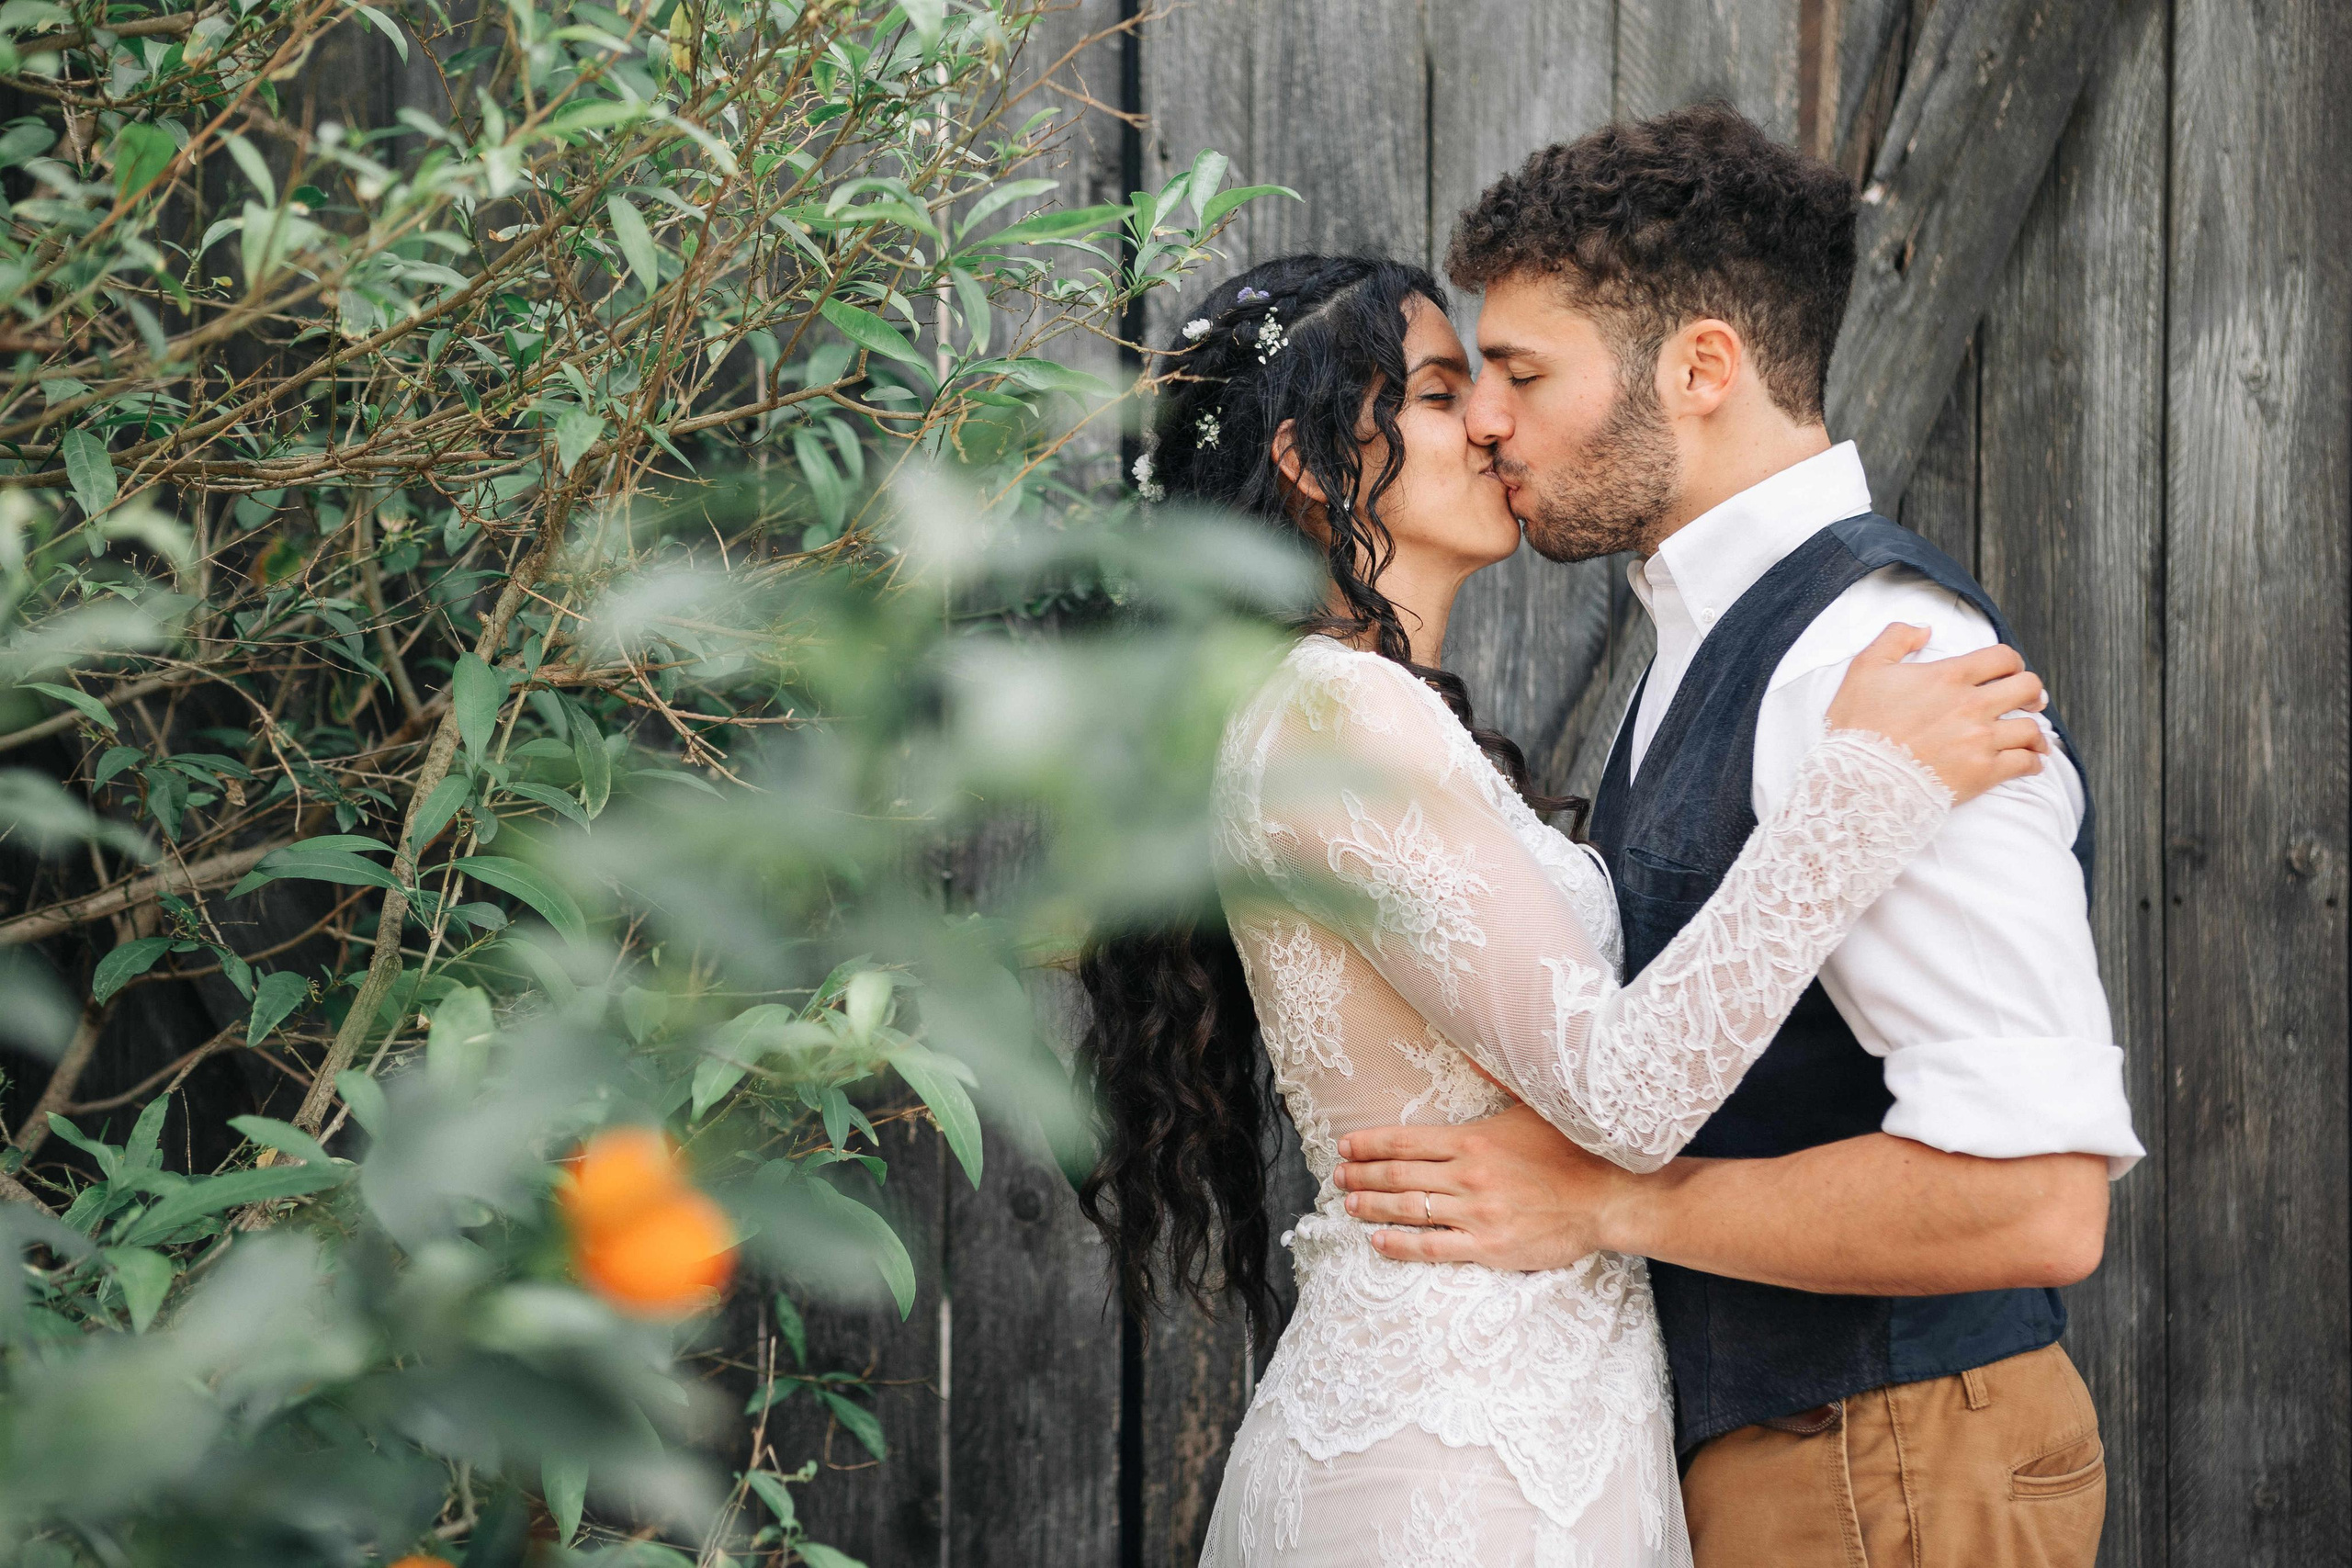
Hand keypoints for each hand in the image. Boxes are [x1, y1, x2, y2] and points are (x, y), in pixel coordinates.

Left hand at [1333, 1105, 1641, 1270]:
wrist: (1610, 1196)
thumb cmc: (1574, 1149)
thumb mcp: (1533, 1106)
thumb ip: (1495, 1079)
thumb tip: (1466, 1047)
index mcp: (1474, 1139)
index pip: (1406, 1140)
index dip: (1370, 1145)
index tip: (1345, 1147)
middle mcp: (1468, 1175)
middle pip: (1399, 1175)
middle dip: (1362, 1177)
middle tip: (1337, 1179)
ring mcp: (1477, 1213)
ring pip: (1409, 1210)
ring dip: (1373, 1208)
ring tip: (1348, 1206)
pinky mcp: (1489, 1248)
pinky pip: (1433, 1248)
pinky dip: (1400, 1246)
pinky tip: (1378, 1242)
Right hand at [1824, 623, 2050, 803]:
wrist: (1856, 778)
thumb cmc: (1858, 726)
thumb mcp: (1865, 669)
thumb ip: (1895, 638)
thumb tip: (1925, 629)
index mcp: (1949, 676)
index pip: (2003, 658)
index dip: (2011, 662)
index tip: (2009, 671)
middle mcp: (1972, 705)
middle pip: (2028, 688)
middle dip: (2031, 692)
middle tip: (2027, 701)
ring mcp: (1980, 740)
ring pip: (2031, 728)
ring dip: (2034, 732)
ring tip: (2032, 738)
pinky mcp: (1983, 772)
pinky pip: (2025, 763)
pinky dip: (2032, 762)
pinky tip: (2029, 762)